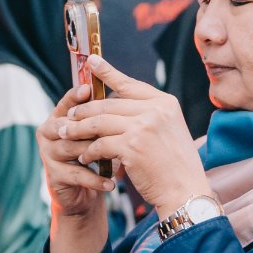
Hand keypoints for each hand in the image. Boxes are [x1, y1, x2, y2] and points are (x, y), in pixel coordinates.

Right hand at [37, 81, 113, 221]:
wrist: (82, 191)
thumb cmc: (92, 155)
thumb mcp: (97, 133)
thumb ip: (101, 116)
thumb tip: (122, 93)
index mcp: (57, 118)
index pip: (66, 104)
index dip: (75, 96)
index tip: (88, 89)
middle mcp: (48, 133)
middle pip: (64, 125)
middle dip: (87, 127)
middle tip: (111, 129)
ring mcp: (48, 154)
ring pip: (71, 148)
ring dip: (95, 153)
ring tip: (117, 156)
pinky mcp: (54, 175)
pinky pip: (77, 175)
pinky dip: (96, 180)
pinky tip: (111, 183)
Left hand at [66, 57, 212, 218]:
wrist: (186, 191)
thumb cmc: (174, 164)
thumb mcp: (168, 129)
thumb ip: (147, 113)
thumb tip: (113, 101)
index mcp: (165, 102)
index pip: (129, 84)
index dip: (107, 73)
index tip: (91, 61)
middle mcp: (155, 110)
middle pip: (108, 104)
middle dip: (84, 110)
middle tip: (67, 117)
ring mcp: (143, 127)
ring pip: (99, 122)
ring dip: (79, 129)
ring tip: (66, 134)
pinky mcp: (131, 146)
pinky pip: (99, 144)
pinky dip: (88, 151)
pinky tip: (83, 157)